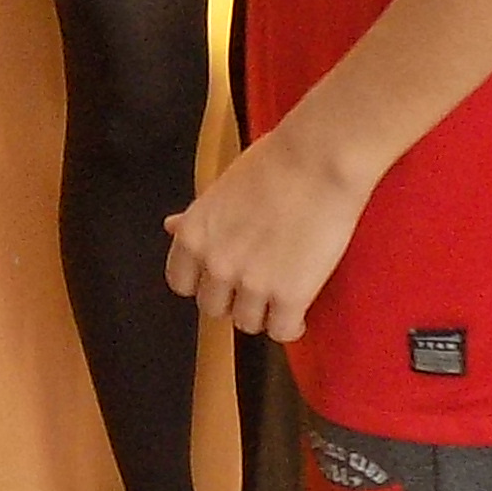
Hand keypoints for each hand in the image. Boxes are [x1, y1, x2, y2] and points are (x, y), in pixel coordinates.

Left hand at [163, 130, 374, 342]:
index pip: (181, 283)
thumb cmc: (275, 162)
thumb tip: (172, 226)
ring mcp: (252, 284)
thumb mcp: (222, 187)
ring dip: (263, 313)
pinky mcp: (291, 296)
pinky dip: (291, 326)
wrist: (319, 159)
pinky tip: (298, 313)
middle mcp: (216, 265)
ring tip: (280, 296)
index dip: (203, 281)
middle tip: (256, 283)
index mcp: (194, 236)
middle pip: (213, 307)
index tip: (219, 276)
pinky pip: (283, 331)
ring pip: (248, 323)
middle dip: (233, 298)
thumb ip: (198, 217)